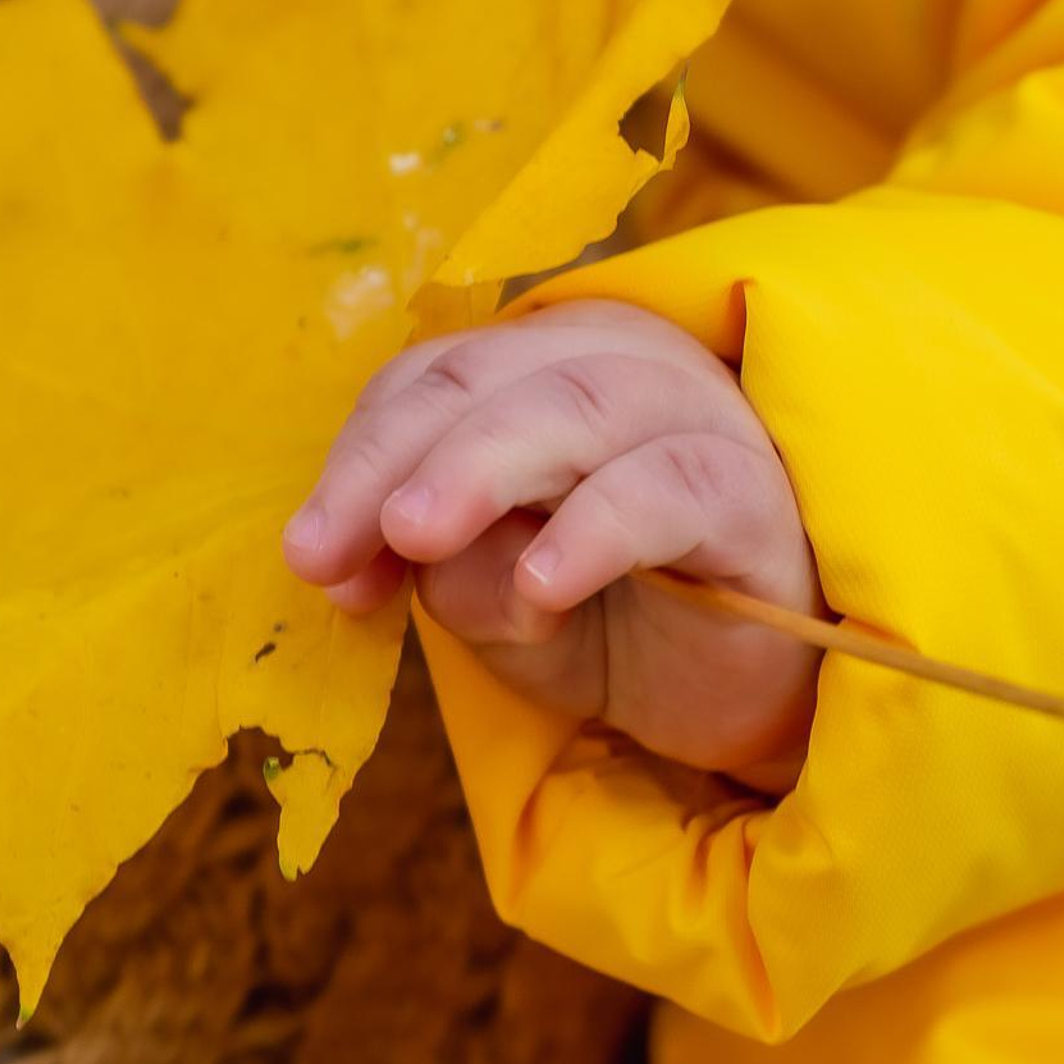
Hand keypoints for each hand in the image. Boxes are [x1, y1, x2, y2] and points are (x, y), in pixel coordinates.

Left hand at [284, 300, 824, 781]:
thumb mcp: (497, 597)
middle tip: (329, 547)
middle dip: (395, 460)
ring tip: (413, 536)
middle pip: (487, 377)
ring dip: (478, 469)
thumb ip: (437, 561)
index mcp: (545, 367)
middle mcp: (622, 366)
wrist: (749, 696)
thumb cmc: (616, 620)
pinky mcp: (751, 498)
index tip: (312, 559)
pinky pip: (668, 490)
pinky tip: (542, 584)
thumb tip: (356, 556)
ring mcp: (696, 421)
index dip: (360, 459)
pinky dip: (595, 530)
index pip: (432, 379)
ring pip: (574, 409)